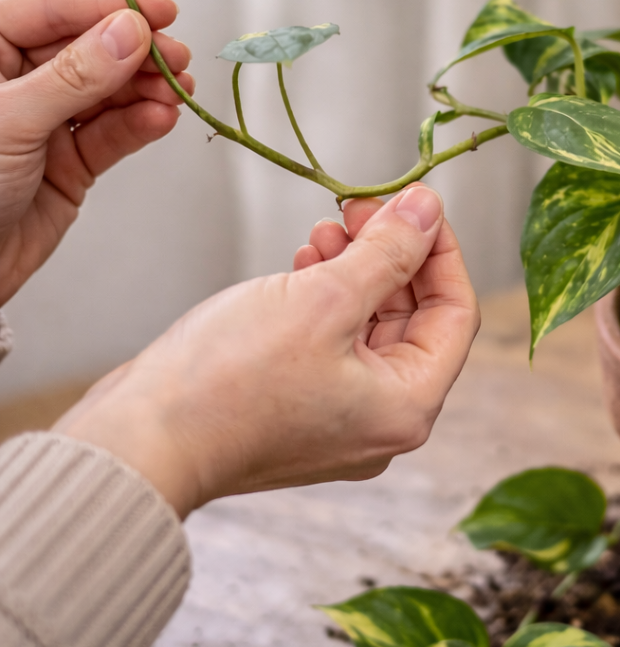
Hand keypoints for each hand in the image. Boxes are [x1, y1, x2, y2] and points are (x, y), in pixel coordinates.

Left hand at [0, 0, 192, 304]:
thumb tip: (127, 32)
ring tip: (177, 92)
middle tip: (176, 57)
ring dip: (148, 90)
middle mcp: (17, 82)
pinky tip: (161, 118)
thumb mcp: (12, 121)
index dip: (107, 5)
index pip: (51, 10)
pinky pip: (113, 134)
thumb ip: (75, 76)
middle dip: (137, 52)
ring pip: (109, 92)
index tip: (157, 11)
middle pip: (89, 48)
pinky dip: (141, 126)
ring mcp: (46, 123)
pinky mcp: (70, 163)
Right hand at [54, 185, 479, 517]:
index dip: (440, 250)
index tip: (415, 204)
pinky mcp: (299, 408)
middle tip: (359, 208)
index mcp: (407, 406)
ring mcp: (339, 419)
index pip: (455, 313)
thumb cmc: (230, 381)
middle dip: (390, 255)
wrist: (138, 442)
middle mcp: (382, 420)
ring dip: (355, 270)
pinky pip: (334, 343)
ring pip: (370, 326)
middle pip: (413, 318)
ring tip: (324, 230)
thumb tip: (429, 208)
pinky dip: (326, 299)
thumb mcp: (324, 299)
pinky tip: (302, 263)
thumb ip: (388, 251)